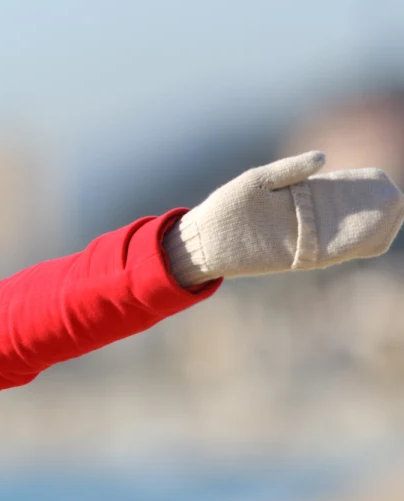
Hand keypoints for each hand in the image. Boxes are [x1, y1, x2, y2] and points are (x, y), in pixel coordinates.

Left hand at [164, 151, 403, 285]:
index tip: (379, 183)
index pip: (332, 193)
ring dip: (363, 231)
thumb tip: (325, 157)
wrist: (200, 240)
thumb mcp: (256, 182)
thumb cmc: (224, 208)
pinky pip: (324, 255)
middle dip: (367, 211)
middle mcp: (300, 221)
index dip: (355, 189)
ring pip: (339, 236)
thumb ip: (289, 170)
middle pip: (341, 216)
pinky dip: (344, 249)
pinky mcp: (290, 259)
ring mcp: (297, 240)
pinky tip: (365, 241)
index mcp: (293, 198)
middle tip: (393, 204)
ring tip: (388, 221)